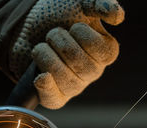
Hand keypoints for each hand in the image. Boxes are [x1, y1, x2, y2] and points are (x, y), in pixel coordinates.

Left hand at [9, 0, 124, 108]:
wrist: (28, 24)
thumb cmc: (60, 13)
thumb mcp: (80, 2)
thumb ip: (100, 3)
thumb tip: (118, 17)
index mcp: (105, 52)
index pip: (100, 50)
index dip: (82, 34)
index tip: (73, 26)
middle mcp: (93, 72)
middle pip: (79, 63)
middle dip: (59, 41)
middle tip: (53, 33)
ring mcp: (74, 86)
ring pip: (64, 78)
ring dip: (45, 54)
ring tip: (42, 46)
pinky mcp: (55, 96)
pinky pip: (54, 99)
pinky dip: (46, 87)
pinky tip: (41, 76)